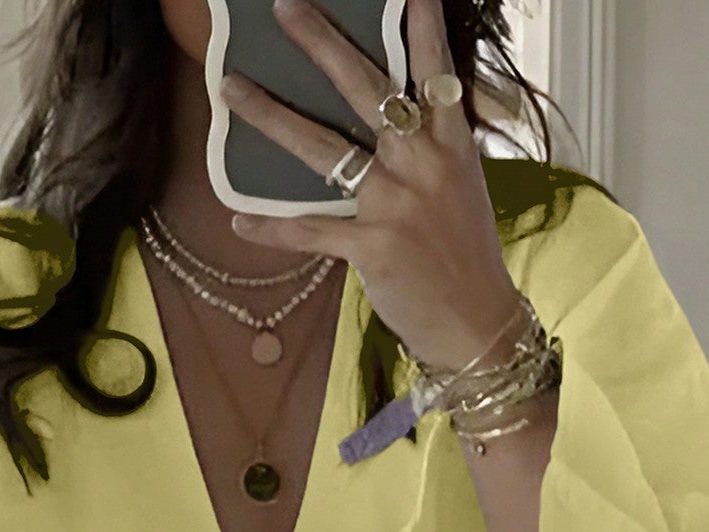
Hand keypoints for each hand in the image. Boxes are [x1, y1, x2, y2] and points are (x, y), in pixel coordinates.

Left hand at [218, 0, 522, 369]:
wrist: (476, 323)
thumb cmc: (466, 255)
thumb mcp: (462, 188)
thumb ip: (433, 147)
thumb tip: (405, 113)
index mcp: (450, 143)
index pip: (434, 71)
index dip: (420, 27)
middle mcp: (421, 162)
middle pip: (365, 88)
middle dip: (322, 44)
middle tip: (285, 8)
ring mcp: (394, 202)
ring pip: (322, 147)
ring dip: (272, 117)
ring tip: (232, 90)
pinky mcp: (370, 246)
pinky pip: (310, 230)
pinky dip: (272, 227)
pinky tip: (238, 218)